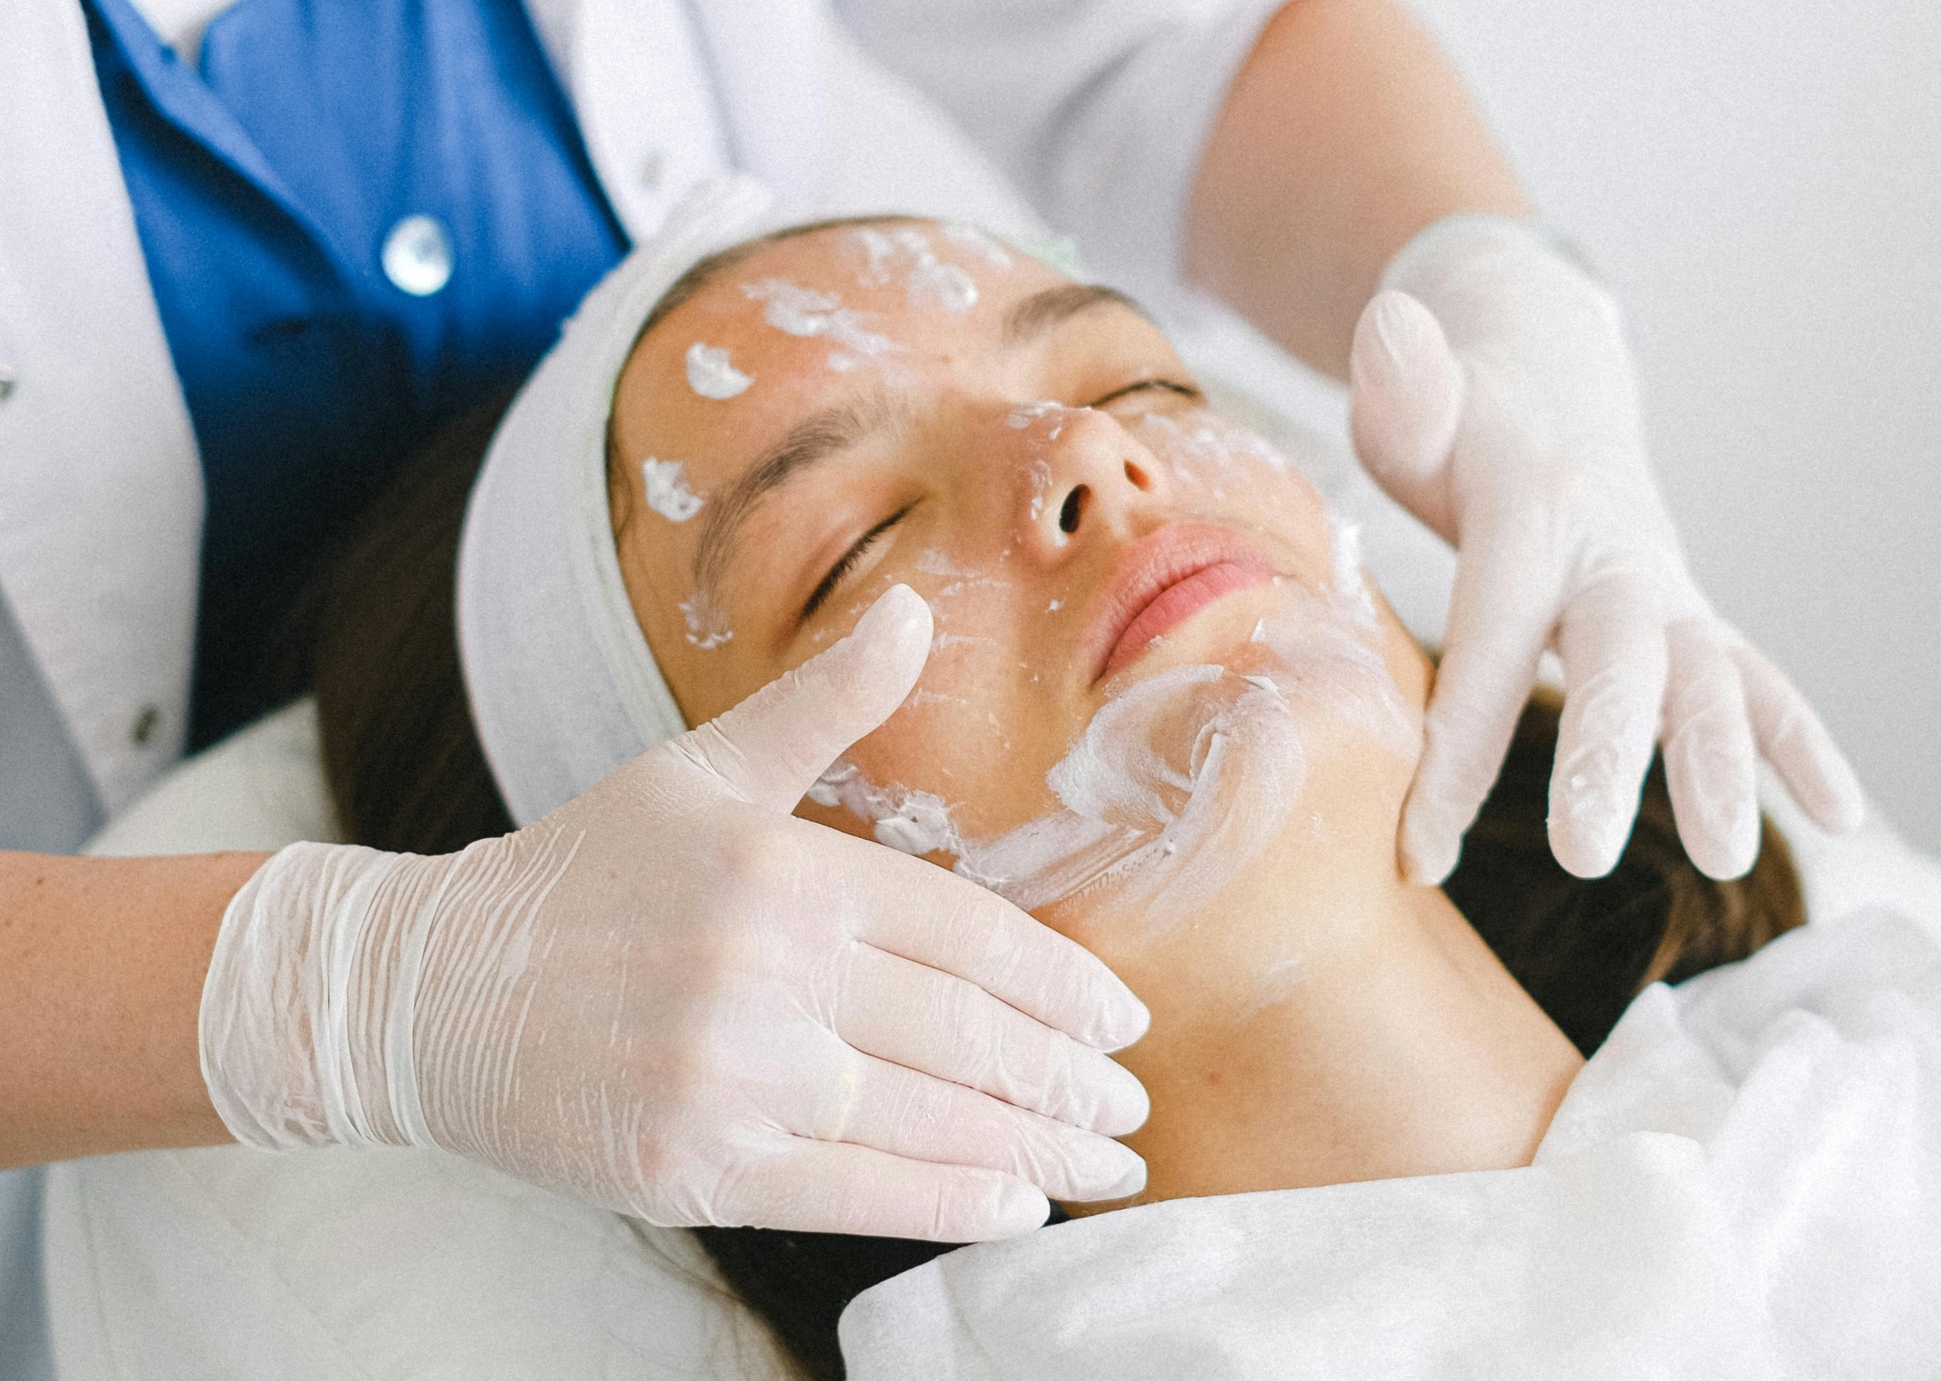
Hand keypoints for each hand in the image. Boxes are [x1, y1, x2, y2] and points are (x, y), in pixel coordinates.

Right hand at [201, 586, 1150, 1239]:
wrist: (430, 991)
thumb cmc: (582, 875)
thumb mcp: (699, 770)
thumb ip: (820, 703)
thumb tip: (915, 609)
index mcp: (786, 874)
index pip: (968, 935)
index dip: (1062, 985)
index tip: (1126, 1019)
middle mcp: (767, 976)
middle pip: (964, 1035)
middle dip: (1068, 1078)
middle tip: (1133, 1108)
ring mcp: (730, 1079)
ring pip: (923, 1120)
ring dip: (1034, 1147)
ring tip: (1104, 1166)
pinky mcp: (694, 1166)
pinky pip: (852, 1192)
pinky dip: (944, 1200)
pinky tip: (1013, 1203)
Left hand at [1348, 217, 1864, 883]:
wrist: (1544, 380)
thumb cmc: (1454, 419)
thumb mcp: (1412, 396)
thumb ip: (1404, 383)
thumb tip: (1388, 326)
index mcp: (1528, 513)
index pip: (1486, 641)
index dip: (1452, 750)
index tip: (1418, 851)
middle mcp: (1609, 552)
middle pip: (1616, 658)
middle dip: (1605, 753)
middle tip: (1583, 854)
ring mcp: (1661, 585)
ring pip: (1705, 676)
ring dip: (1721, 763)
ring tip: (1728, 859)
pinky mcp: (1687, 614)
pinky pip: (1753, 679)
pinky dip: (1799, 741)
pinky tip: (1842, 815)